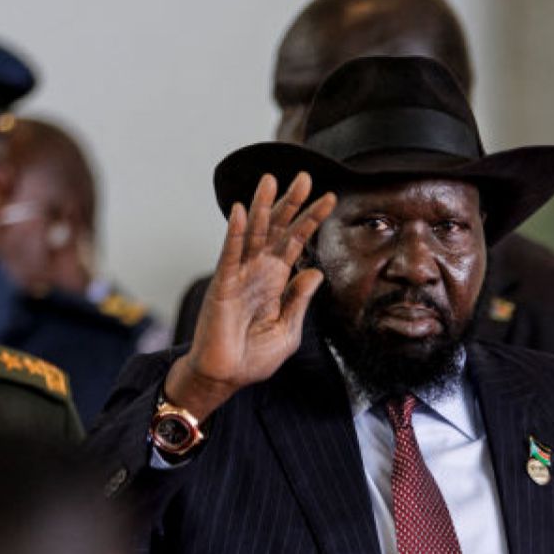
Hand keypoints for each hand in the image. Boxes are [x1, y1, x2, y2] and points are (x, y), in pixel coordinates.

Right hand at [165, 172, 335, 417]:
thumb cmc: (252, 358)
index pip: (295, 243)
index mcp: (275, 282)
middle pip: (276, 229)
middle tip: (304, 175)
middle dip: (290, 203)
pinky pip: (230, 255)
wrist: (225, 378)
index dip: (311, 220)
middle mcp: (257, 272)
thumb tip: (315, 271)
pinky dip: (236, 233)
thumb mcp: (288, 330)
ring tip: (271, 179)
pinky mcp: (223, 286)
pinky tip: (242, 211)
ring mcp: (239, 276)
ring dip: (263, 206)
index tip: (330, 197)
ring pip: (254, 234)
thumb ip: (299, 300)